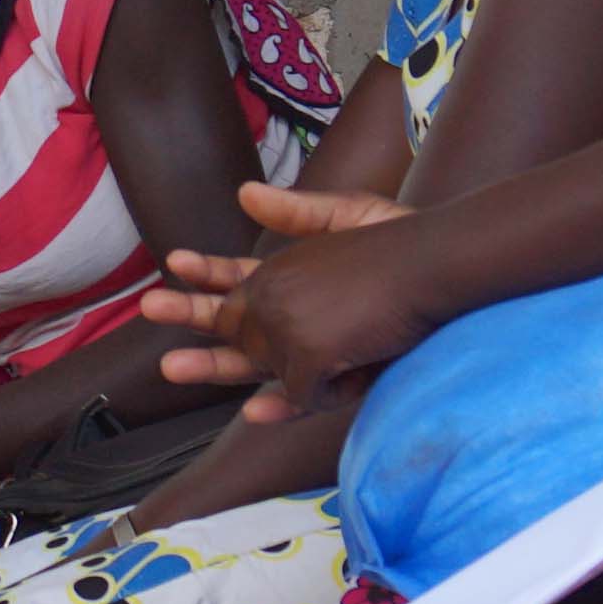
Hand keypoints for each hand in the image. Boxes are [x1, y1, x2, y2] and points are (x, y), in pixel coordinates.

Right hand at [141, 180, 425, 407]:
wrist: (451, 278)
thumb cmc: (405, 246)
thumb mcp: (350, 218)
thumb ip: (299, 212)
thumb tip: (243, 194)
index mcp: (294, 282)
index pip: (237, 280)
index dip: (206, 272)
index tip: (175, 262)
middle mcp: (298, 320)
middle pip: (234, 324)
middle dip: (192, 318)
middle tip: (151, 308)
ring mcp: (317, 352)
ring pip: (257, 366)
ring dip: (214, 367)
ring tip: (173, 365)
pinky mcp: (344, 380)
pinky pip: (307, 398)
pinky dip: (280, 406)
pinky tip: (254, 409)